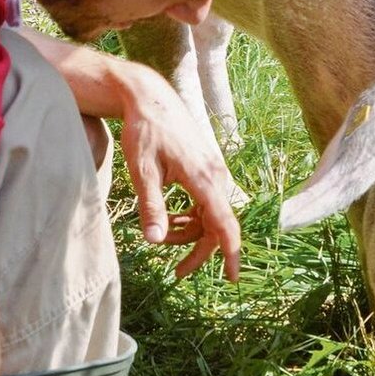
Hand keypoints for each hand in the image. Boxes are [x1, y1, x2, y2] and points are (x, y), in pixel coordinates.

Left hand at [120, 71, 241, 280]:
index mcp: (202, 179)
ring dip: (191, 232)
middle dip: (198, 251)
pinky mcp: (208, 168)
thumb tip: (156, 241)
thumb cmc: (144, 132)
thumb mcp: (142, 172)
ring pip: (211, 215)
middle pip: (217, 226)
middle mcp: (215, 176)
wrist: (151, 98)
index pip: (224, 224)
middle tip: (177, 273)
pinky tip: (173, 218)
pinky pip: (207, 203)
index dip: (230, 253)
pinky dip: (192, 217)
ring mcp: (214, 172)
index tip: (232, 277)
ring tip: (163, 235)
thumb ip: (152, 207)